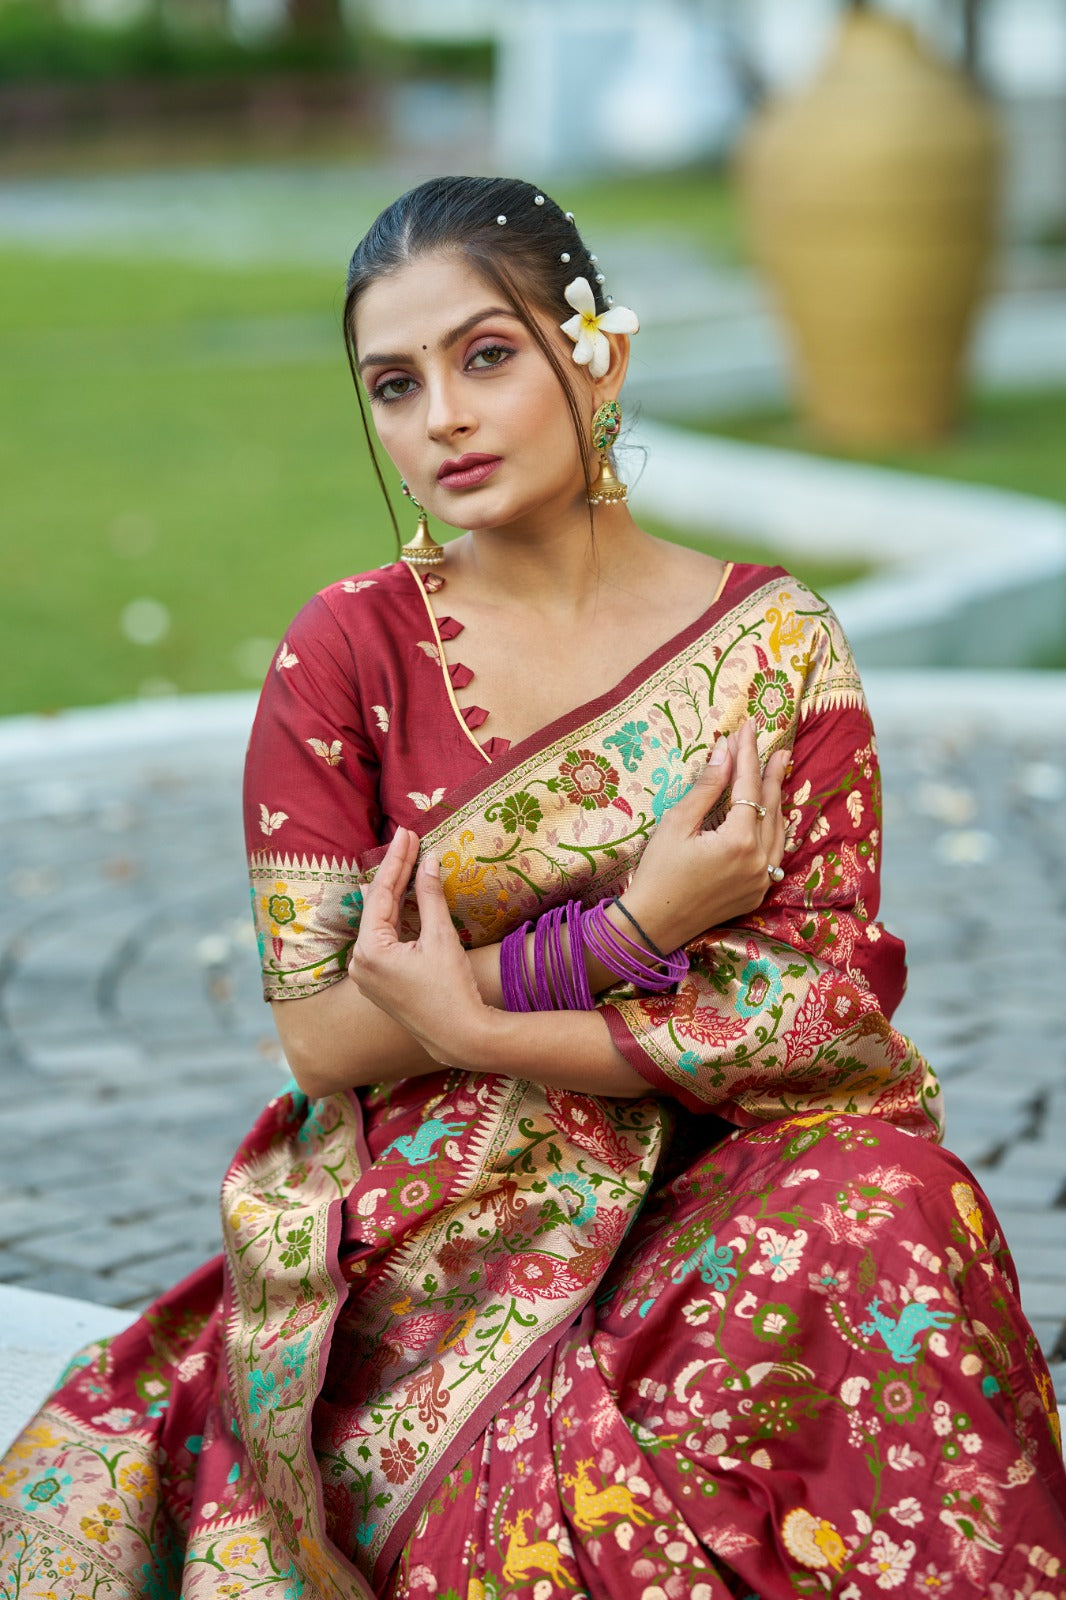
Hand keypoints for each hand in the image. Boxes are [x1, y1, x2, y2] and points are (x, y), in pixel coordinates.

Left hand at [347, 827, 489, 1068]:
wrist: (459, 1037)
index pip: (381, 893)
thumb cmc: (451, 989)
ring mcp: (366, 975)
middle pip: (377, 906)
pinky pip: (382, 940)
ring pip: (378, 922)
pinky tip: (395, 897)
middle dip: (394, 872)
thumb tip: (428, 860)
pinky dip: (393, 917)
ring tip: (402, 860)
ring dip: (393, 893)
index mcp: (369, 950)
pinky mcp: (378, 983)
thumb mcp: (441, 937)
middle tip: (407, 839)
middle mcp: (359, 963)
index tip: (406, 833)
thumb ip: (429, 896)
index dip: (396, 860)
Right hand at [623, 721, 788, 951]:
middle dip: (770, 773)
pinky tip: (772, 816)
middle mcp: (760, 860)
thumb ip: (707, 788)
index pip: (749, 786)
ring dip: (777, 800)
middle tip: (779, 747)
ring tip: (780, 774)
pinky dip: (774, 830)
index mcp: (740, 840)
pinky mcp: (757, 892)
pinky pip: (775, 853)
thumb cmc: (658, 871)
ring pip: (779, 830)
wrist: (655, 924)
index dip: (748, 753)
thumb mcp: (677, 824)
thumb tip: (724, 752)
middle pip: (771, 806)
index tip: (747, 727)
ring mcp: (762, 879)